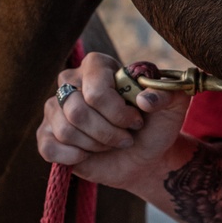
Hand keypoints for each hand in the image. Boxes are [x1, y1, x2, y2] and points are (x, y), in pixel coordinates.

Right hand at [37, 50, 189, 192]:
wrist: (145, 156)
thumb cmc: (156, 125)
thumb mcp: (174, 106)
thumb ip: (168, 93)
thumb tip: (145, 99)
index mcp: (97, 66)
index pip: (96, 91)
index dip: (118, 113)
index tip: (137, 121)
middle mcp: (71, 81)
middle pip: (77, 111)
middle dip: (108, 132)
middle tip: (126, 136)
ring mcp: (55, 108)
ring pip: (66, 130)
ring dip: (96, 145)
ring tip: (111, 143)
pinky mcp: (47, 134)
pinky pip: (48, 147)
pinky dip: (72, 156)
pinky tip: (87, 155)